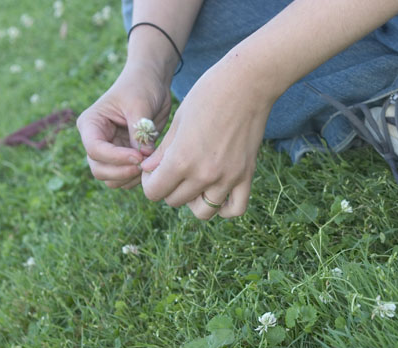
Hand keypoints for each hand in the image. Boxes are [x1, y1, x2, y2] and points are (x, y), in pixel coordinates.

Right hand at [77, 62, 171, 188]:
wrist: (152, 83)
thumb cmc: (141, 86)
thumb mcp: (139, 104)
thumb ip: (139, 130)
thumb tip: (143, 156)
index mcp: (91, 124)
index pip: (95, 149)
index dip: (115, 158)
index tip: (138, 156)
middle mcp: (96, 140)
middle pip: (99, 169)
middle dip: (121, 172)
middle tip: (145, 165)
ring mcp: (110, 150)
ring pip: (111, 178)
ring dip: (129, 178)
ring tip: (149, 165)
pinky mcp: (124, 157)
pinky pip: (125, 177)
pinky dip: (136, 178)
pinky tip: (150, 165)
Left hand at [140, 60, 274, 218]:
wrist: (247, 84)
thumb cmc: (208, 95)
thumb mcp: (178, 122)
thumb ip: (163, 152)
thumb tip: (149, 172)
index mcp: (182, 160)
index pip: (154, 192)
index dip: (150, 182)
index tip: (155, 168)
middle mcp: (205, 175)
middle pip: (175, 201)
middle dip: (169, 188)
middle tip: (174, 170)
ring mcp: (228, 178)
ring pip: (202, 212)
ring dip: (194, 200)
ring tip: (195, 183)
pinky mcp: (247, 176)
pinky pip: (235, 209)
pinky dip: (224, 208)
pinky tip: (217, 193)